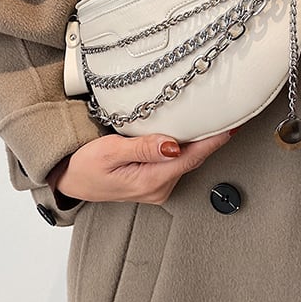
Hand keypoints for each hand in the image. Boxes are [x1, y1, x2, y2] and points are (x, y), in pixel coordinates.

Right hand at [56, 130, 233, 204]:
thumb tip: (172, 145)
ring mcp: (158, 188)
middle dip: (211, 138)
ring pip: (187, 161)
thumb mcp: (109, 152)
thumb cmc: (84, 165)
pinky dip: (186, 148)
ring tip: (211, 118)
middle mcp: (159, 188)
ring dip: (198, 142)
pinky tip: (188, 134)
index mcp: (151, 181)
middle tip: (228, 113)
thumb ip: (142, 148)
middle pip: (194, 159)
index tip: (232, 126)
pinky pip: (177, 163)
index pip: (192, 157)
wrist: (69, 180)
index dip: (214, 141)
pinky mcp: (154, 183)